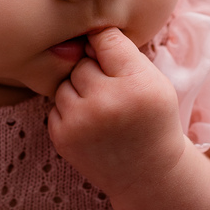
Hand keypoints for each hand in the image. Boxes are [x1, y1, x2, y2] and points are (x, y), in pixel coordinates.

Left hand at [49, 28, 186, 196]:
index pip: (105, 38)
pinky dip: (70, 111)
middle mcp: (106, 103)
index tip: (112, 52)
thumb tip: (80, 35)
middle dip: (94, 71)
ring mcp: (80, 122)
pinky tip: (92, 126)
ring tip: (103, 110)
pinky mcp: (61, 137)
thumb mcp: (154, 81)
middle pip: (82, 62)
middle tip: (114, 94)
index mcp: (137, 84)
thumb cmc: (152, 119)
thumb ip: (122, 53)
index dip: (106, 42)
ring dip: (79, 91)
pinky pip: (56, 105)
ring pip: (65, 83)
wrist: (147, 173)